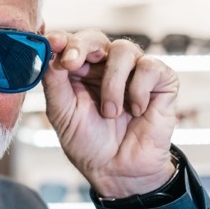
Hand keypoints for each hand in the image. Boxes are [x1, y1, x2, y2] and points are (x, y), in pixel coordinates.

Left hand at [40, 29, 178, 197]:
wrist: (117, 171)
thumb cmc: (89, 143)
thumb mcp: (62, 113)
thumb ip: (53, 81)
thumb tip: (48, 51)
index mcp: (80, 71)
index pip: (70, 43)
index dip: (62, 39)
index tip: (53, 42)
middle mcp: (106, 66)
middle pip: (95, 37)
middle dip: (81, 47)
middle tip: (71, 64)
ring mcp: (134, 71)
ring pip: (123, 49)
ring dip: (112, 83)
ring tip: (110, 113)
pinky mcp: (161, 81)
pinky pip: (150, 67)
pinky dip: (138, 90)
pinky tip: (136, 111)